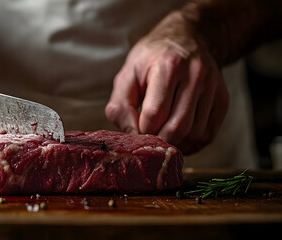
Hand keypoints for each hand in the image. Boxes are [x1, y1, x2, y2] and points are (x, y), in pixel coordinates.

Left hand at [106, 31, 228, 153]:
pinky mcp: (223, 98)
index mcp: (168, 66)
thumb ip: (120, 107)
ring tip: (162, 132)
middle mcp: (195, 74)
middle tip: (149, 136)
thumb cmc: (151, 61)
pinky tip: (179, 135)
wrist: (184, 40)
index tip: (137, 127)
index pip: (155, 113)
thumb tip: (131, 134)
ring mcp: (213, 87)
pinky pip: (208, 134)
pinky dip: (191, 143)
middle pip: (178, 127)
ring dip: (175, 142)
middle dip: (159, 140)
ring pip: (195, 134)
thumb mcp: (127, 76)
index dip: (142, 128)